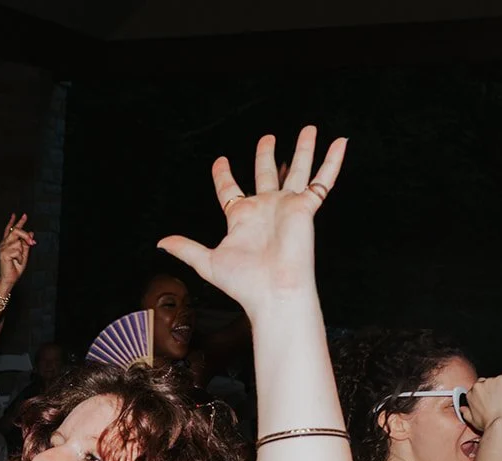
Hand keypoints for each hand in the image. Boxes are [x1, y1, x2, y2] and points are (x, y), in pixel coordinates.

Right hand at [0, 212, 35, 288]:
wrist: (9, 278)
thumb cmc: (15, 267)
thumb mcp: (24, 254)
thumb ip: (26, 243)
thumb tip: (31, 232)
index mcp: (8, 243)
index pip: (11, 229)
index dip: (16, 221)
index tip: (23, 215)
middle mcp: (4, 244)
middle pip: (15, 230)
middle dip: (25, 235)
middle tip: (31, 241)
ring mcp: (3, 248)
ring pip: (18, 242)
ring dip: (21, 252)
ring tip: (18, 259)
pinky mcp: (4, 254)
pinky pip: (17, 251)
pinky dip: (20, 258)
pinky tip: (16, 262)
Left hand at [158, 127, 346, 312]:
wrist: (273, 291)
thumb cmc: (243, 282)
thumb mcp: (206, 261)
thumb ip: (186, 248)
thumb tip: (161, 243)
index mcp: (240, 218)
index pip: (229, 190)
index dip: (223, 175)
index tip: (220, 160)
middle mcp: (264, 209)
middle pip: (265, 174)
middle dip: (266, 155)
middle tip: (267, 137)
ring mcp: (286, 206)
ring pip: (297, 170)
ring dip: (303, 150)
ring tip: (308, 128)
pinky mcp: (306, 208)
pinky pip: (323, 180)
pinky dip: (333, 162)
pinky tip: (340, 142)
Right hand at [467, 372, 501, 431]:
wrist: (500, 423)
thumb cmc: (488, 424)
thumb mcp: (472, 420)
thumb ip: (466, 413)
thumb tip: (462, 409)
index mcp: (471, 393)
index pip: (480, 387)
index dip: (490, 392)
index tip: (495, 398)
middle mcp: (480, 385)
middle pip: (491, 381)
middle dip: (498, 388)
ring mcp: (493, 381)